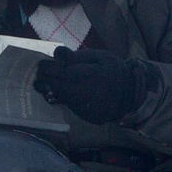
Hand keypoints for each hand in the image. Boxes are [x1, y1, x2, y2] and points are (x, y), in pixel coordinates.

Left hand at [36, 48, 150, 124]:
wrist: (131, 93)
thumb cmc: (112, 70)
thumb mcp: (99, 56)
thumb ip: (78, 56)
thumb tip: (57, 54)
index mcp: (94, 74)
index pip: (65, 72)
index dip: (50, 69)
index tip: (41, 65)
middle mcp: (91, 93)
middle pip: (61, 87)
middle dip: (48, 80)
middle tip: (40, 75)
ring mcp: (91, 107)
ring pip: (66, 99)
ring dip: (55, 90)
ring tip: (48, 83)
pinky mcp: (91, 117)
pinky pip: (74, 107)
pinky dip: (68, 100)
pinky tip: (65, 93)